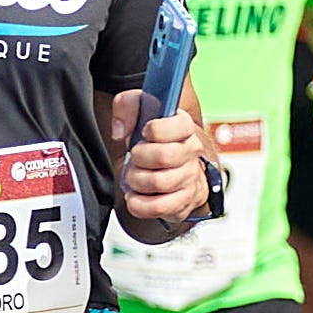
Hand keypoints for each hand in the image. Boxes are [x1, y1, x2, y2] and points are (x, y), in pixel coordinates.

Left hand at [112, 90, 208, 234]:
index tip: (145, 132)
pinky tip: (136, 195)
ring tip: (135, 175)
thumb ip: (128, 105)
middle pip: (165, 156)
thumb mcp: (138, 110)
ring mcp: (190, 179)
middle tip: (135, 157)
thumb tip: (120, 130)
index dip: (157, 130)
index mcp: (185, 127)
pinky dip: (139, 203)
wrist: (164, 167)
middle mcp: (192, 153)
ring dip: (137, 180)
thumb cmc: (151, 139)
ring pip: (159, 182)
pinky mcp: (183, 203)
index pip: (180, 125)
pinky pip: (158, 207)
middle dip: (140, 157)